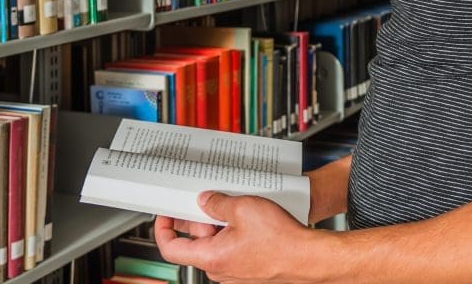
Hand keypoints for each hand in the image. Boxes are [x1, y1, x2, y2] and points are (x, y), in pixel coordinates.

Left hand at [155, 192, 328, 283]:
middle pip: (195, 243)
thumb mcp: (242, 208)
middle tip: (201, 200)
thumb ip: (217, 204)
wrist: (309, 258)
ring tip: (231, 206)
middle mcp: (220, 270)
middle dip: (196, 219)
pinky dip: (231, 233)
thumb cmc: (281, 241)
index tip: (164, 214)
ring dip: (217, 225)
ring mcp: (235, 272)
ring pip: (214, 245)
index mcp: (211, 258)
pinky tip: (244, 217)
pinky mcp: (248, 269)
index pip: (171, 248)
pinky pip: (230, 249)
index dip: (163, 229)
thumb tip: (205, 201)